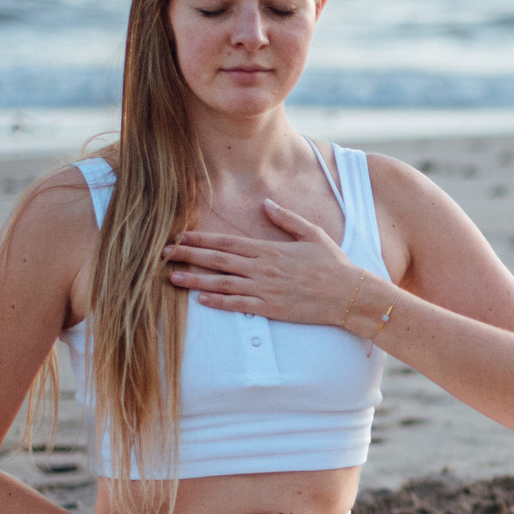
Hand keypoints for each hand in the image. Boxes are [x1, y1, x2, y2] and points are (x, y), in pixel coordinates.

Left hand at [164, 200, 368, 326]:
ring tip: (172, 278)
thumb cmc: (333, 263)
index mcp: (270, 249)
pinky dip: (219, 303)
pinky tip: (200, 301)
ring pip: (223, 284)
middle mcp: (263, 268)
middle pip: (218, 261)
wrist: (349, 294)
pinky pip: (239, 305)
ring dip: (195, 281)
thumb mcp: (312, 234)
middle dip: (189, 256)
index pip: (228, 242)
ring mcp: (266, 290)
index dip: (202, 240)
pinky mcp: (272, 309)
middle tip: (163, 254)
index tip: (181, 237)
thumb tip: (265, 204)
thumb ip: (286, 219)